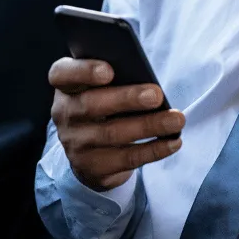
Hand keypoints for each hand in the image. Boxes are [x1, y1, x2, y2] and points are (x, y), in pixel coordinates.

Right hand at [49, 57, 184, 190]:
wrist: (93, 148)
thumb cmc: (108, 100)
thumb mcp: (105, 84)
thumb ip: (119, 73)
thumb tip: (146, 75)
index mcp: (66, 85)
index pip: (62, 74)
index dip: (83, 71)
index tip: (109, 70)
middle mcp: (65, 113)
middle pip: (91, 105)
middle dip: (127, 99)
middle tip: (157, 95)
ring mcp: (75, 143)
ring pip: (112, 134)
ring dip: (149, 126)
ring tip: (176, 120)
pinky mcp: (92, 167)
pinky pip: (125, 159)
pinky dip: (154, 150)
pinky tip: (173, 142)